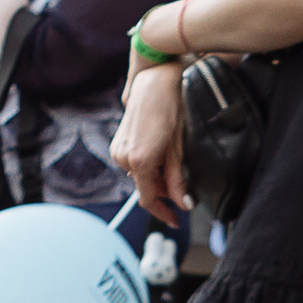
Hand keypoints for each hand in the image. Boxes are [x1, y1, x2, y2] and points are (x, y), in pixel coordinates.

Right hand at [111, 63, 187, 225]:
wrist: (154, 83)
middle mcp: (123, 158)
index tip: (175, 220)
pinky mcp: (118, 143)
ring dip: (157, 177)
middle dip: (164, 191)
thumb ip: (178, 180)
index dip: (163, 212)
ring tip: (173, 162)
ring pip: (140, 176)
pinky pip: (134, 164)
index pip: (148, 199)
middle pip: (145, 188)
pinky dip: (148, 166)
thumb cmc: (171, 110)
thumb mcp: (178, 149)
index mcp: (140, 161)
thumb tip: (184, 204)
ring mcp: (118, 150)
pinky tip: (160, 153)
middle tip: (183, 185)